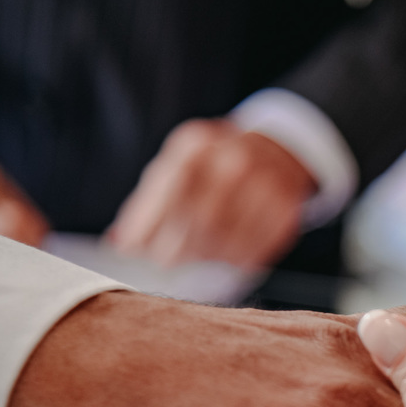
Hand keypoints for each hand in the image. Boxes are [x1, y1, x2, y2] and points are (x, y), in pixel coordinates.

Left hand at [108, 119, 316, 268]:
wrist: (279, 154)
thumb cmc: (216, 167)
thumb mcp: (180, 166)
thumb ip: (148, 202)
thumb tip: (118, 243)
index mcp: (199, 145)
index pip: (169, 188)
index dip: (148, 224)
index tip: (133, 249)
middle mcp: (236, 160)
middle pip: (197, 219)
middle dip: (174, 249)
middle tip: (166, 261)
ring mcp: (266, 184)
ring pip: (224, 241)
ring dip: (205, 258)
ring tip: (199, 255)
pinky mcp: (287, 212)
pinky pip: (252, 251)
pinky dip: (233, 261)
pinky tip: (226, 255)